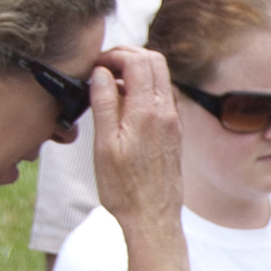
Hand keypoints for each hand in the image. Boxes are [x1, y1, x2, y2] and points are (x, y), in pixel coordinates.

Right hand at [89, 47, 183, 228]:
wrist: (152, 216)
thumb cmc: (123, 187)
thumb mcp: (105, 144)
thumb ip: (105, 104)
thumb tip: (101, 72)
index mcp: (148, 112)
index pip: (139, 61)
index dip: (115, 54)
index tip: (95, 64)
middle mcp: (167, 112)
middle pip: (154, 61)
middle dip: (127, 55)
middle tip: (102, 67)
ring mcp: (174, 120)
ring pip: (161, 76)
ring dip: (137, 70)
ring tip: (109, 84)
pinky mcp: (175, 130)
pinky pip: (163, 95)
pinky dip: (145, 87)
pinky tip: (125, 102)